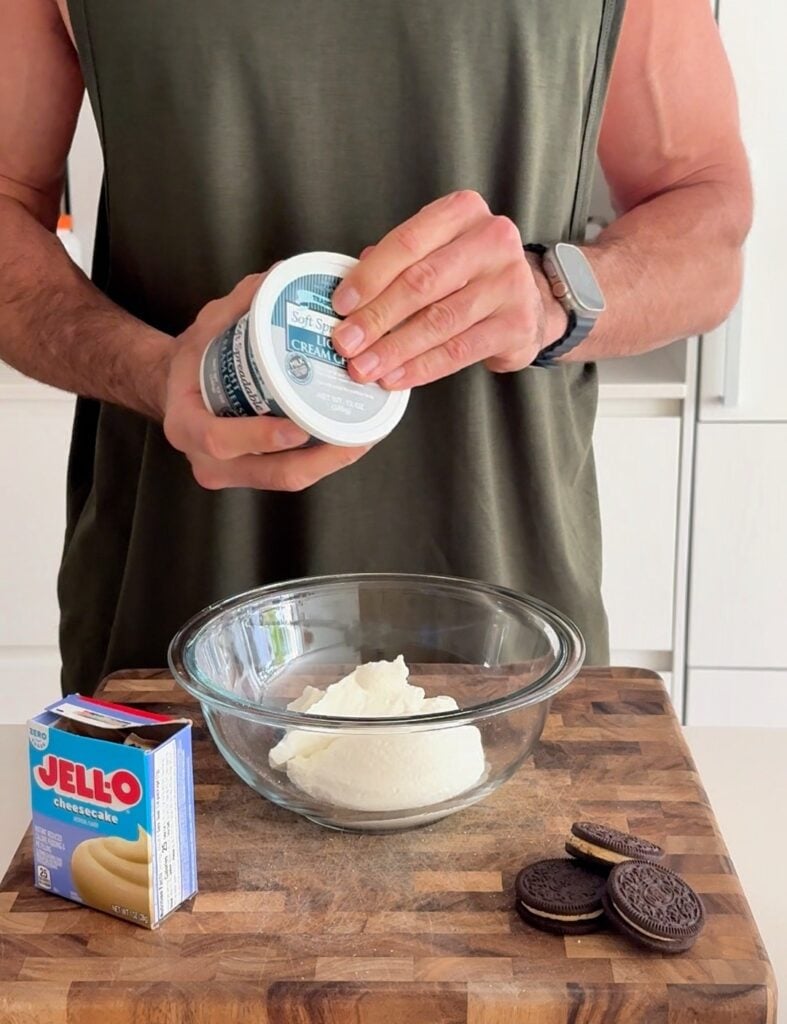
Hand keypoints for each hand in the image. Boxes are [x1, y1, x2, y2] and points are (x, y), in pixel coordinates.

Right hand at [161, 274, 370, 490]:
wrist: (179, 391)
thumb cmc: (192, 361)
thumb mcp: (206, 327)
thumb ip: (241, 303)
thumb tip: (280, 275)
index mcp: (187, 425)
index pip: (219, 441)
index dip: (259, 438)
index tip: (296, 429)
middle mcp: (209, 461)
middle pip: (271, 473)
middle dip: (318, 458)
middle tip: (354, 435)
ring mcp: (234, 475)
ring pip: (288, 479)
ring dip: (329, 463)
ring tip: (363, 437)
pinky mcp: (256, 476)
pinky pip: (293, 474)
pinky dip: (323, 461)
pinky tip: (351, 440)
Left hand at [330, 190, 566, 387]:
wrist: (529, 299)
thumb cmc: (471, 273)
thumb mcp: (435, 253)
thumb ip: (395, 265)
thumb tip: (350, 298)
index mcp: (463, 212)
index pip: (407, 243)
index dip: (369, 277)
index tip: (341, 304)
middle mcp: (492, 240)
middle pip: (421, 283)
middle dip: (376, 318)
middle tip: (346, 342)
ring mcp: (509, 282)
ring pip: (439, 321)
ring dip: (395, 348)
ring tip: (365, 366)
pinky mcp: (517, 323)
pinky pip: (459, 350)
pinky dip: (422, 367)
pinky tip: (397, 376)